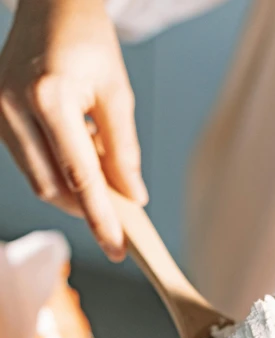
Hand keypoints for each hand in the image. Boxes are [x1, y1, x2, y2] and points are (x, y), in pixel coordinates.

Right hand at [0, 0, 147, 259]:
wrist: (50, 3)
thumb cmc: (88, 41)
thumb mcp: (117, 93)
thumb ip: (124, 150)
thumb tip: (133, 197)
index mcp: (49, 97)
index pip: (81, 177)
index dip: (102, 218)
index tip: (118, 248)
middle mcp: (13, 107)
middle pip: (52, 187)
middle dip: (85, 208)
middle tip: (117, 220)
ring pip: (38, 180)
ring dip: (71, 189)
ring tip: (98, 169)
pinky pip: (28, 162)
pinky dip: (56, 171)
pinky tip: (76, 154)